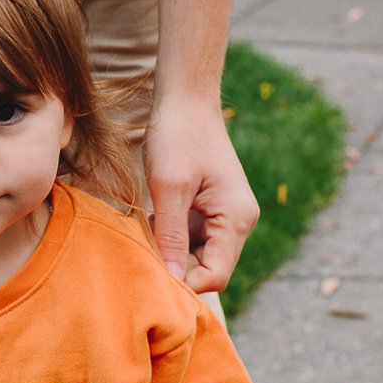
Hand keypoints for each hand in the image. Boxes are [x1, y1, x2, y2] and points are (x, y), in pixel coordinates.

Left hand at [144, 94, 258, 293]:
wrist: (186, 99)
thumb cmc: (178, 135)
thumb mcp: (168, 187)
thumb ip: (170, 235)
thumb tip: (171, 281)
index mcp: (236, 218)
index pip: (215, 276)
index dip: (183, 283)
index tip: (150, 271)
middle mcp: (239, 222)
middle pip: (208, 269)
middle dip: (175, 265)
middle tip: (144, 245)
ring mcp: (227, 216)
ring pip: (198, 256)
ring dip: (171, 250)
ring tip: (150, 224)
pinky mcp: (213, 209)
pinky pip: (193, 238)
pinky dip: (172, 236)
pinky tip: (155, 217)